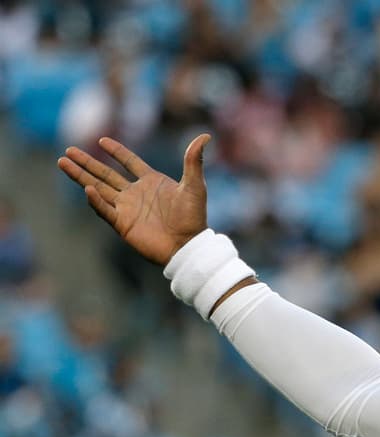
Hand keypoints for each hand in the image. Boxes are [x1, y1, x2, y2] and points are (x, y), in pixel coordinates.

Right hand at [57, 134, 211, 264]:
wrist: (189, 246)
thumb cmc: (194, 218)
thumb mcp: (195, 186)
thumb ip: (194, 161)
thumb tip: (205, 136)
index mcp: (151, 182)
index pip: (129, 162)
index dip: (117, 151)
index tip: (102, 140)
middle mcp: (135, 194)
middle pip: (105, 174)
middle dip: (87, 162)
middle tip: (68, 150)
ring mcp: (127, 209)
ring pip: (98, 188)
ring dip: (81, 176)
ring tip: (62, 162)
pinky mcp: (123, 224)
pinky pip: (105, 210)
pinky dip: (96, 200)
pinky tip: (87, 189)